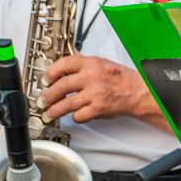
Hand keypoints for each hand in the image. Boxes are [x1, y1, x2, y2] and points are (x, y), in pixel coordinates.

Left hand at [41, 55, 158, 125]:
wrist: (138, 93)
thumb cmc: (122, 79)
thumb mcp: (102, 63)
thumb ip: (84, 64)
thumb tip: (65, 67)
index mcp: (91, 64)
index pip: (63, 64)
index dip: (51, 73)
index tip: (46, 79)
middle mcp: (92, 77)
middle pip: (60, 86)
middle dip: (48, 96)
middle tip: (43, 100)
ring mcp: (94, 94)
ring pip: (65, 104)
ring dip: (54, 110)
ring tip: (49, 113)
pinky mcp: (98, 109)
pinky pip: (78, 115)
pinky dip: (75, 117)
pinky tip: (75, 115)